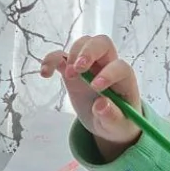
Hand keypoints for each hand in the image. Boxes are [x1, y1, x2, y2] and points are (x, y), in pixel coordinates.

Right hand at [40, 34, 141, 159]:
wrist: (108, 122)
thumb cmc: (118, 122)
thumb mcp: (118, 126)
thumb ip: (112, 117)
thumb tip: (100, 105)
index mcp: (124, 80)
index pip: (120, 67)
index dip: (109, 73)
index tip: (95, 87)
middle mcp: (108, 67)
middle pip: (102, 43)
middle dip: (89, 51)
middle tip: (78, 69)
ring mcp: (90, 66)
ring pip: (84, 44)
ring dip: (73, 54)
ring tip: (68, 75)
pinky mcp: (73, 70)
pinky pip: (62, 56)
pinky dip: (52, 60)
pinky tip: (45, 73)